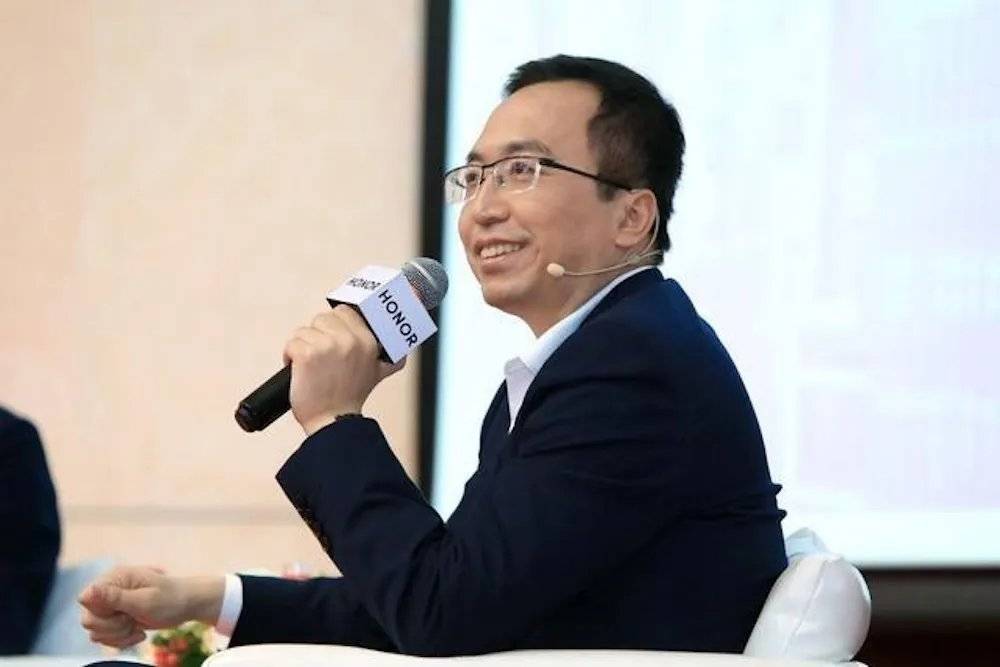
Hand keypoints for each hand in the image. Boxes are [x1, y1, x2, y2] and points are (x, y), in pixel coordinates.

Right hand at [78, 566, 222, 648]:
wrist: (188, 606)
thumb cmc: (171, 600)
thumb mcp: (144, 600)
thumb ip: (113, 598)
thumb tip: (84, 593)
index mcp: (114, 579)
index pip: (86, 601)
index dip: (102, 614)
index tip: (124, 614)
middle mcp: (109, 590)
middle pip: (89, 620)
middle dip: (113, 627)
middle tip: (133, 621)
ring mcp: (112, 605)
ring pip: (96, 632)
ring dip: (118, 635)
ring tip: (138, 626)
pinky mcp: (117, 619)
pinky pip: (106, 638)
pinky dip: (122, 640)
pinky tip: (139, 633)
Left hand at [284, 305, 404, 434]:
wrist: (334, 421)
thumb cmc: (351, 397)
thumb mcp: (378, 372)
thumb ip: (391, 355)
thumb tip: (404, 343)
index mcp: (368, 340)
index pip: (344, 312)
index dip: (334, 326)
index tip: (331, 340)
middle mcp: (350, 340)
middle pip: (321, 319)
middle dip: (317, 336)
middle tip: (322, 358)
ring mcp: (328, 346)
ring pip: (303, 331)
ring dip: (302, 348)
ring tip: (312, 367)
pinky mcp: (307, 354)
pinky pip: (291, 343)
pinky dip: (289, 357)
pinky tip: (300, 371)